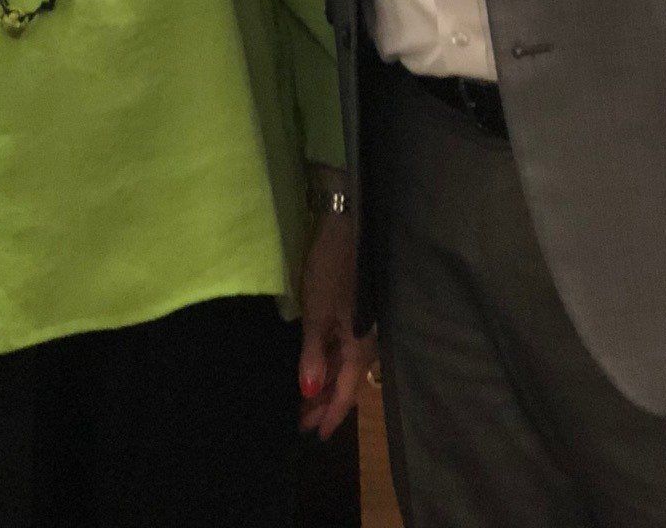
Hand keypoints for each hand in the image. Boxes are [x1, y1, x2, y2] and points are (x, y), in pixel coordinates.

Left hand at [297, 210, 376, 440]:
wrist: (351, 229)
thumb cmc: (333, 271)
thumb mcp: (318, 313)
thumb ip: (313, 354)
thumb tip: (308, 394)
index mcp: (360, 349)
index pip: (345, 394)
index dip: (329, 415)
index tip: (314, 436)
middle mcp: (365, 345)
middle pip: (344, 383)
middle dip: (323, 403)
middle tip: (300, 421)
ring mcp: (361, 330)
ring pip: (342, 368)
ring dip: (324, 384)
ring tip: (304, 399)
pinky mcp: (354, 315)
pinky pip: (342, 351)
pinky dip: (327, 364)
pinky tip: (315, 366)